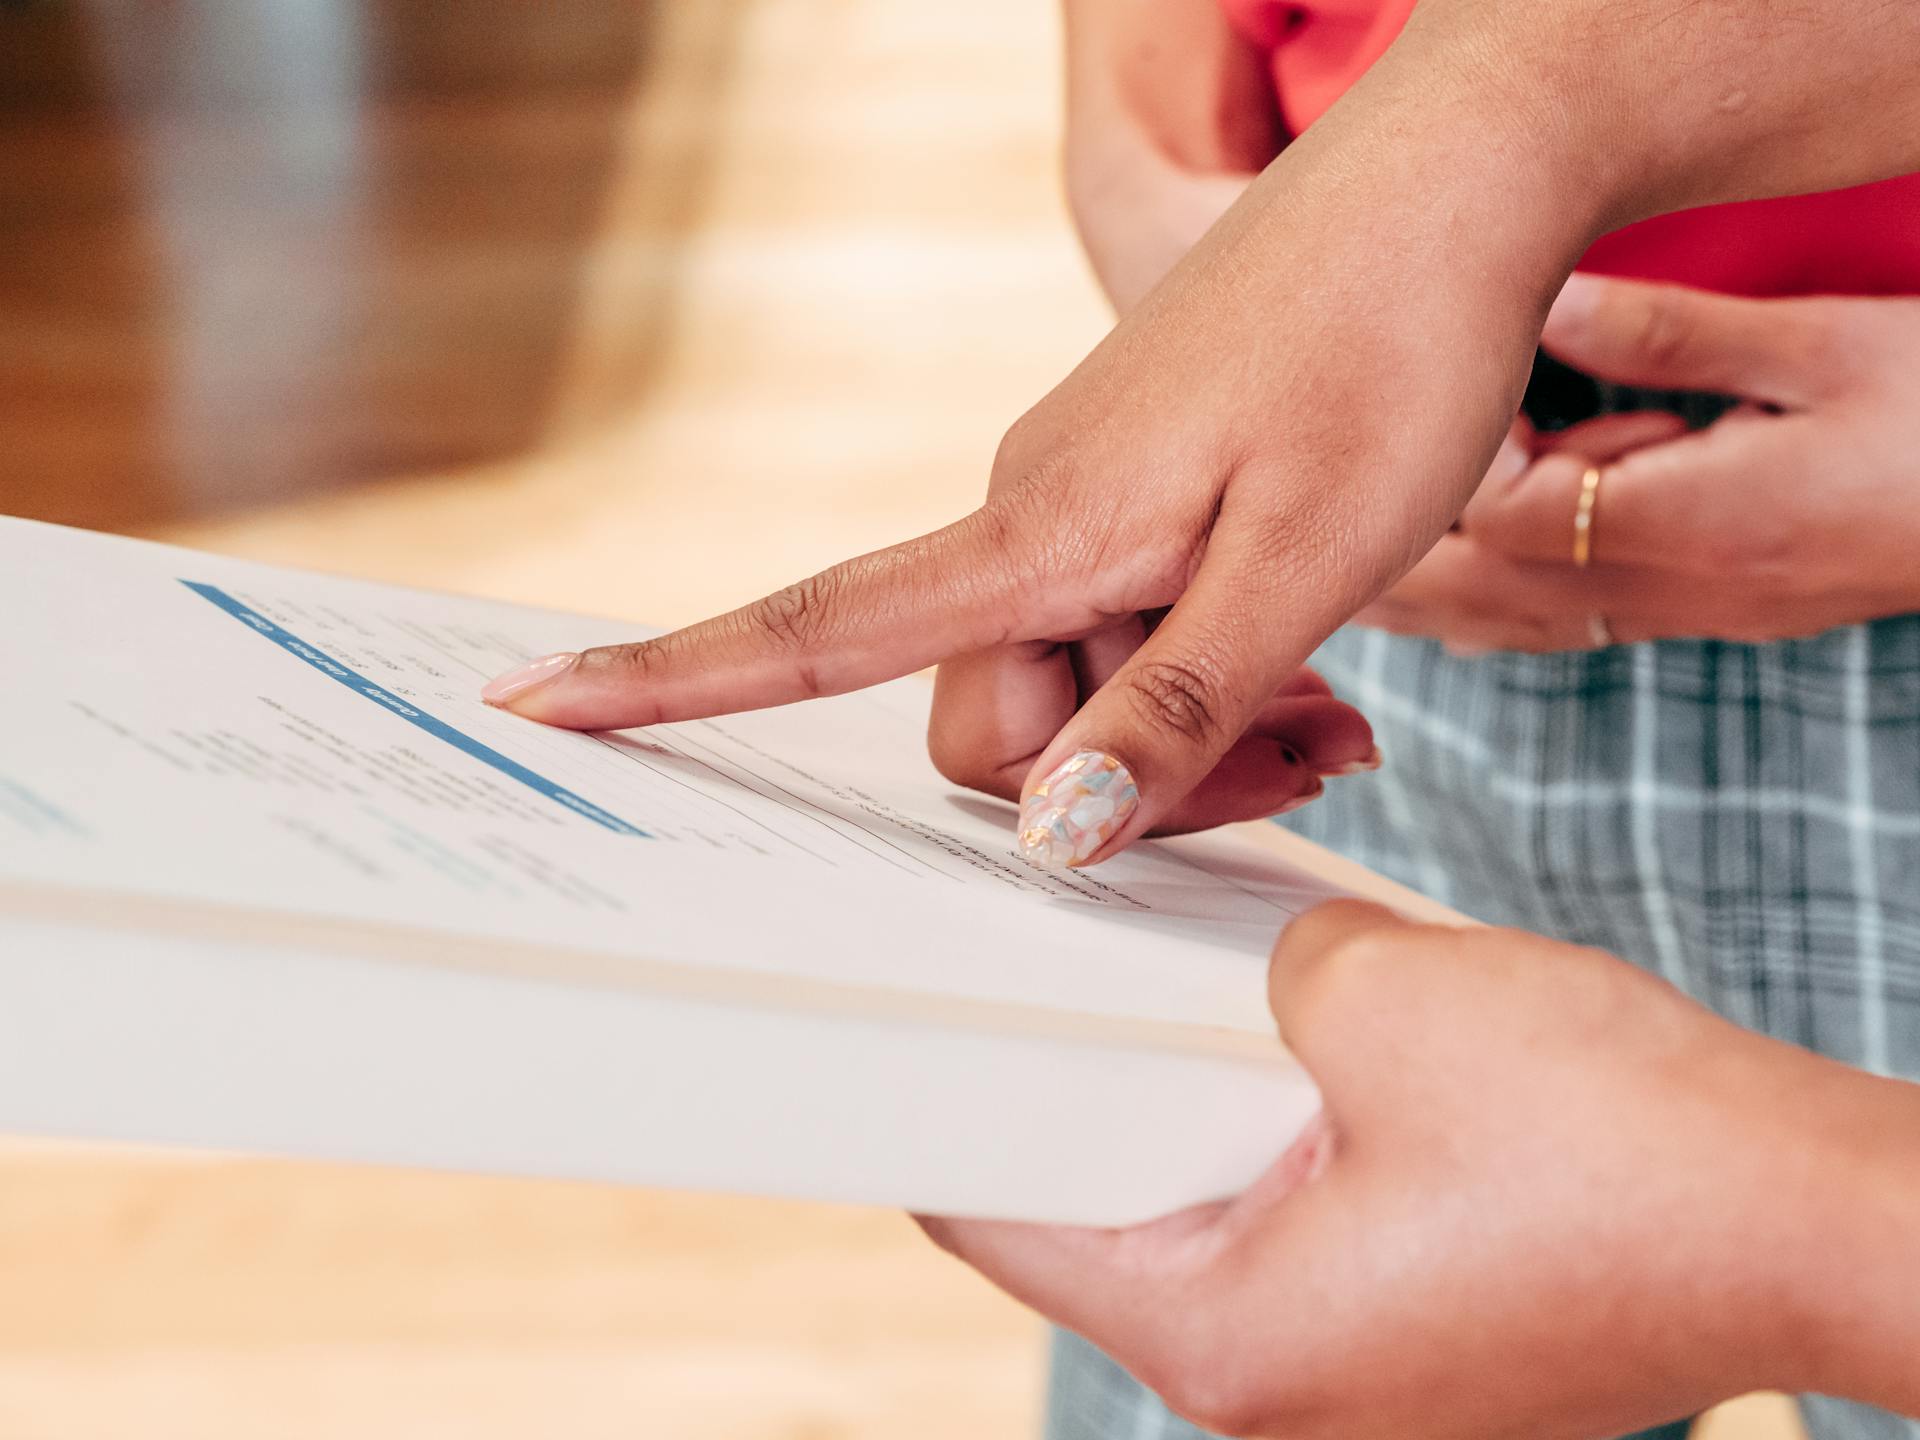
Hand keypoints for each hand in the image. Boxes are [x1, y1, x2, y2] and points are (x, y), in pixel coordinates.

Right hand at [482, 0, 1919, 866]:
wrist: (1452, 184)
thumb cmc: (1389, 350)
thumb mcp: (1301, 565)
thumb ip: (1170, 710)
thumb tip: (1047, 837)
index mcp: (1040, 528)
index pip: (816, 625)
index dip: (668, 681)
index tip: (533, 707)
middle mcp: (1033, 512)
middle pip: (993, 729)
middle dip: (1123, 787)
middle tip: (1302, 758)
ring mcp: (1081, 498)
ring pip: (1077, 691)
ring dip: (1190, 735)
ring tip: (1333, 710)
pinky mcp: (1137, 488)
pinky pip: (1124, 628)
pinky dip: (1204, 675)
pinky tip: (1314, 665)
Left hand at [920, 903, 1919, 1438]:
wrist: (1818, 1214)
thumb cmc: (1619, 1139)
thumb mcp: (1375, 994)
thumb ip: (1258, 964)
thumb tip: (1256, 965)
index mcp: (1228, 1338)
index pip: (1008, 1223)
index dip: (943, 1110)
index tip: (893, 1030)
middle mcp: (1278, 1390)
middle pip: (1106, 1224)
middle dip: (1079, 1093)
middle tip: (1029, 974)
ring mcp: (1360, 1377)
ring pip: (1211, 1221)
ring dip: (1193, 1109)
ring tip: (1163, 992)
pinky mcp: (1426, 1337)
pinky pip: (1304, 1231)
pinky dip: (1281, 1142)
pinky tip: (1292, 1048)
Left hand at [1361, 275, 1919, 651]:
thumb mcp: (1823, 347)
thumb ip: (1667, 335)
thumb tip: (1543, 297)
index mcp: (1686, 524)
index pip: (1498, 516)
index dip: (1432, 470)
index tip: (1403, 414)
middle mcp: (1665, 590)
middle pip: (1472, 596)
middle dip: (1380, 559)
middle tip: (1300, 517)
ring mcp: (1679, 614)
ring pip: (1505, 626)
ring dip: (1415, 594)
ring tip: (1332, 557)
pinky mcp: (1697, 612)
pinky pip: (1556, 625)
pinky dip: (1483, 603)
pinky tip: (1443, 578)